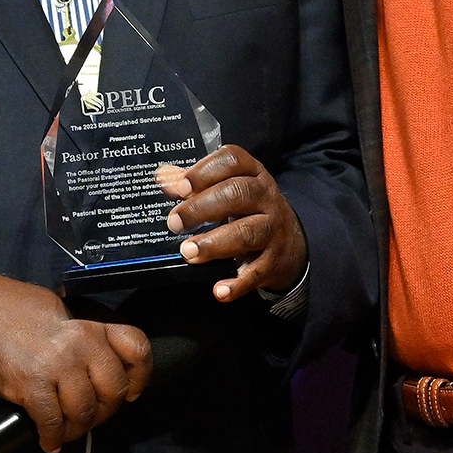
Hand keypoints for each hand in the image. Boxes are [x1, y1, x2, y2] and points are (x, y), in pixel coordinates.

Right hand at [0, 271, 151, 452]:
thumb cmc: (17, 309)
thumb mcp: (62, 309)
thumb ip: (86, 332)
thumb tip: (99, 363)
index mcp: (92, 322)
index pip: (136, 348)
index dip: (140, 376)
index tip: (131, 391)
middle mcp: (82, 343)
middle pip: (114, 390)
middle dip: (106, 410)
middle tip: (92, 416)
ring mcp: (58, 366)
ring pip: (85, 412)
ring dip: (78, 429)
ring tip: (67, 431)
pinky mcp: (32, 387)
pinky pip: (52, 422)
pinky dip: (53, 437)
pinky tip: (49, 441)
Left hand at [157, 145, 306, 301]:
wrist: (290, 241)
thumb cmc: (248, 209)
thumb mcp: (229, 188)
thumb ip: (195, 183)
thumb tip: (162, 176)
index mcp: (252, 173)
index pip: (232, 161)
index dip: (205, 171)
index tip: (180, 188)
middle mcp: (266, 197)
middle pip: (237, 194)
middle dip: (202, 208)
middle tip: (175, 223)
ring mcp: (273, 229)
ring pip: (247, 232)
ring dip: (215, 243)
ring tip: (188, 252)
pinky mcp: (274, 260)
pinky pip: (256, 272)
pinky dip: (238, 283)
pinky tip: (219, 290)